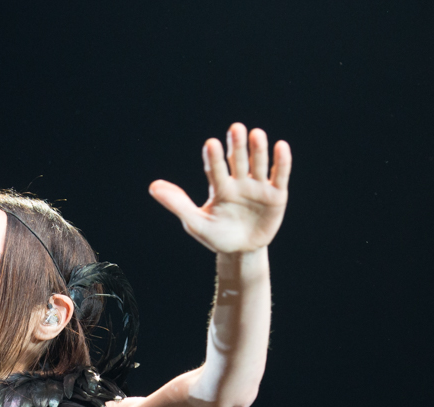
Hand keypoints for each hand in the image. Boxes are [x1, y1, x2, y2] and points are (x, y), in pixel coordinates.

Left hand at [150, 123, 290, 255]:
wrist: (241, 252)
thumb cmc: (216, 235)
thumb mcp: (196, 223)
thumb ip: (177, 204)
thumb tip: (153, 186)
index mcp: (219, 187)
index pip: (215, 169)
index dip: (213, 158)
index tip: (210, 144)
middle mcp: (239, 182)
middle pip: (237, 161)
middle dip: (237, 146)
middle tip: (235, 128)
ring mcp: (258, 188)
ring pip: (258, 165)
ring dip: (258, 150)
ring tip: (256, 134)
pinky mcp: (277, 195)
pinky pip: (280, 176)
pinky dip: (281, 162)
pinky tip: (280, 146)